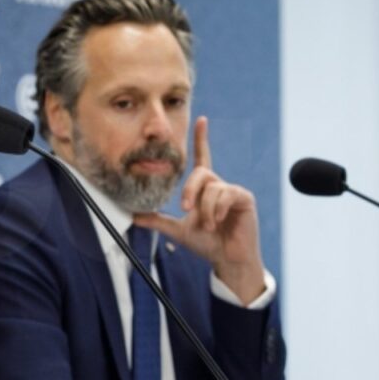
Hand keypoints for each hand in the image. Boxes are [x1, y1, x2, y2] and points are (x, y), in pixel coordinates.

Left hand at [134, 116, 265, 304]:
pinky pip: (224, 194)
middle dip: (189, 191)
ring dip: (205, 209)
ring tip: (209, 225)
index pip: (202, 159)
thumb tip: (134, 216)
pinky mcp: (244, 198)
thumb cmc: (208, 244)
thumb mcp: (178, 230)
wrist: (227, 260)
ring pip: (211, 187)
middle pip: (200, 173)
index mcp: (204, 189)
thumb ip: (158, 221)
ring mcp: (232, 191)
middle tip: (185, 209)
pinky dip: (216, 209)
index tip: (201, 120)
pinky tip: (218, 221)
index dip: (201, 140)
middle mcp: (218, 185)